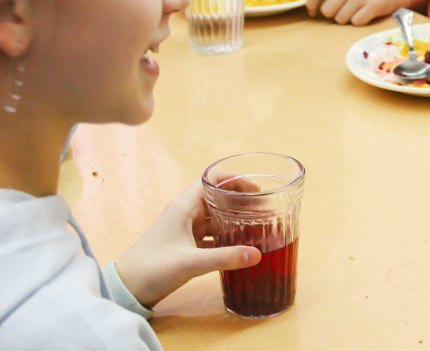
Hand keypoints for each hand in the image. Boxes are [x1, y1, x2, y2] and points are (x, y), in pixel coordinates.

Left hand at [116, 180, 260, 309]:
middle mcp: (184, 213)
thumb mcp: (191, 263)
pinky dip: (225, 235)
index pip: (212, 180)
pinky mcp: (183, 245)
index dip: (235, 180)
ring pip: (214, 216)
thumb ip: (225, 257)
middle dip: (239, 200)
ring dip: (233, 217)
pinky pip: (209, 233)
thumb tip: (257, 254)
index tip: (256, 190)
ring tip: (256, 224)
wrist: (125, 290)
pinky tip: (238, 244)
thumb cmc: (153, 268)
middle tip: (264, 208)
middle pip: (216, 197)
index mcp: (184, 207)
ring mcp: (183, 229)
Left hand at [307, 0, 418, 25]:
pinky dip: (360, 21)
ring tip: (357, 10)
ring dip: (347, 18)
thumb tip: (312, 4)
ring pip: (340, 19)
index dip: (311, 5)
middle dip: (334, 14)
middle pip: (327, 10)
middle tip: (344, 9)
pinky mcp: (373, 6)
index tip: (313, 12)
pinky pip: (356, 23)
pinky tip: (366, 13)